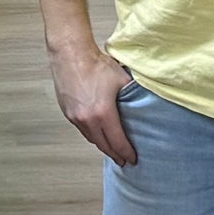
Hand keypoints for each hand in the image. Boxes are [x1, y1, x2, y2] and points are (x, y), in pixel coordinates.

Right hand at [53, 45, 137, 166]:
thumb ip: (134, 95)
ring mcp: (75, 117)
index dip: (127, 152)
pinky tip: (98, 134)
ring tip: (111, 150)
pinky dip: (92, 135)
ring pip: (91, 139)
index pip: (118, 142)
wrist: (71, 54)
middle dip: (115, 155)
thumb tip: (146, 102)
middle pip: (104, 145)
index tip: (133, 159)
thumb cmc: (95, 64)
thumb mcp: (122, 80)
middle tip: (124, 160)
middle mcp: (87, 120)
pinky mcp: (68, 112)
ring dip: (102, 146)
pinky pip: (82, 130)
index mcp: (103, 113)